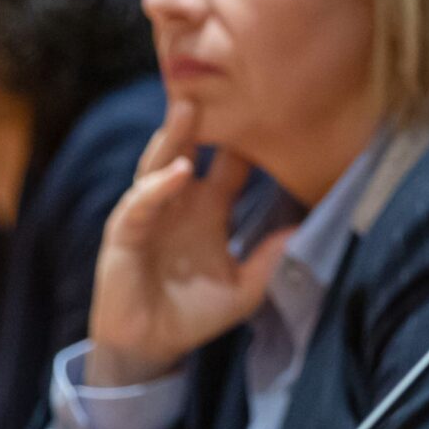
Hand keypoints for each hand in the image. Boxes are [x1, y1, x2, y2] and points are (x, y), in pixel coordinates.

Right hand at [86, 100, 293, 386]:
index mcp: (209, 208)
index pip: (229, 164)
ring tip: (187, 109)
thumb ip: (269, 260)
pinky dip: (157, 187)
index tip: (271, 109)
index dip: (245, 141)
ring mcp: (150, 212)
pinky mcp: (125, 231)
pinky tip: (177, 173)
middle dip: (202, 120)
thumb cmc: (193, 313)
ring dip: (172, 138)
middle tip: (221, 82)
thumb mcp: (244, 289)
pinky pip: (141, 203)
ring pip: (159, 165)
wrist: (151, 346)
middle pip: (191, 150)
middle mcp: (179, 201)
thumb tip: (303, 230)